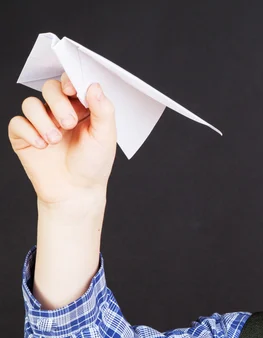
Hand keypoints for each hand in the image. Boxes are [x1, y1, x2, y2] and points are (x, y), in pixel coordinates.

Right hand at [8, 72, 116, 206]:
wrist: (76, 192)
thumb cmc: (93, 166)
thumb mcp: (105, 137)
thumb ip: (103, 111)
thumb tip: (94, 85)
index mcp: (81, 108)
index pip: (71, 82)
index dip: (69, 80)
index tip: (72, 89)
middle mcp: (59, 112)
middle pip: (49, 88)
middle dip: (58, 103)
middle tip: (68, 123)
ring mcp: (41, 123)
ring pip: (30, 103)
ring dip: (42, 120)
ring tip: (55, 140)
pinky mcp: (24, 136)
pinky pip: (17, 123)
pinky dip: (28, 132)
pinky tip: (42, 146)